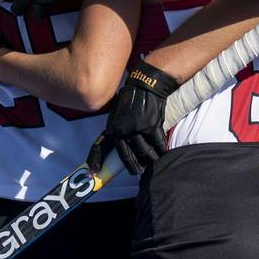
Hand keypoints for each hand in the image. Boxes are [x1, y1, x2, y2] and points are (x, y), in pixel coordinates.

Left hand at [86, 58, 177, 174]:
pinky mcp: (151, 127)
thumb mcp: (116, 113)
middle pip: (127, 155)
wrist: (145, 86)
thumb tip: (116, 140)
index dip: (98, 159)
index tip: (95, 170)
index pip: (102, 147)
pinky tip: (163, 154)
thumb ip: (116, 128)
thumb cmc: (131, 99)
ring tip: (152, 162)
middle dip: (132, 166)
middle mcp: (123, 131)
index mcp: (113, 128)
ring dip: (149, 159)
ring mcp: (138, 129)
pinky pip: (157, 144)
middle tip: (135, 171)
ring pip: (144, 152)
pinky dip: (161, 150)